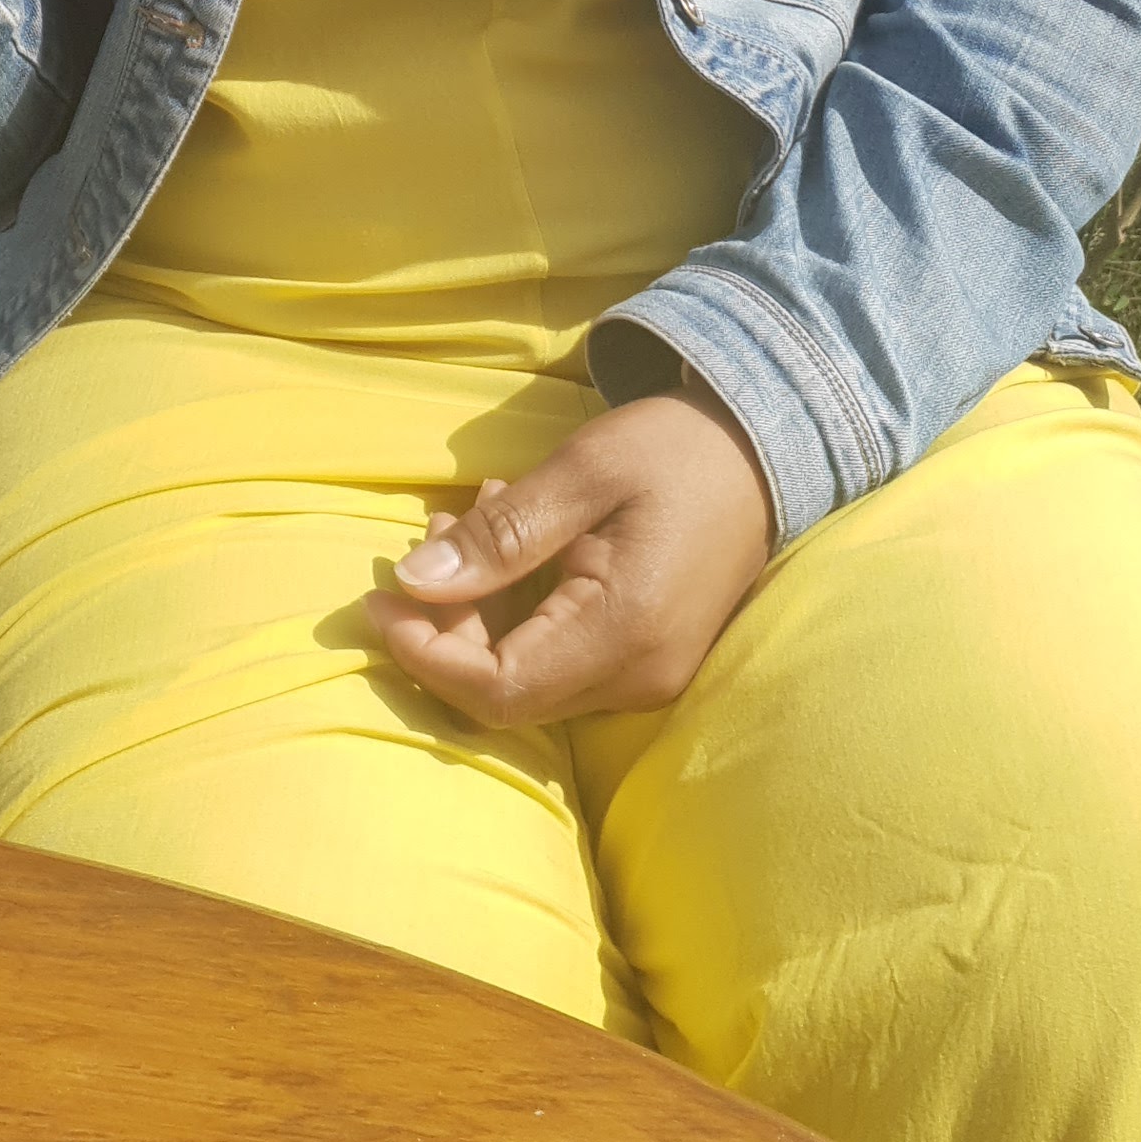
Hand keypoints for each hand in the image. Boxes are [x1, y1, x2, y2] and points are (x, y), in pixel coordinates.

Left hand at [366, 384, 774, 726]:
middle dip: (447, 623)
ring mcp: (646, 679)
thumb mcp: (583, 471)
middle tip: (435, 530)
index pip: (497, 690)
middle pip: (505, 691)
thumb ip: (501, 534)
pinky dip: (516, 613)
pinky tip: (515, 545)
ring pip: (526, 678)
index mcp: (624, 631)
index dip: (423, 653)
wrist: (763, 451)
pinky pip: (556, 662)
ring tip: (473, 519)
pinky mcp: (645, 664)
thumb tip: (414, 584)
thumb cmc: (676, 449)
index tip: (377, 597)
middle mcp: (637, 678)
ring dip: (479, 611)